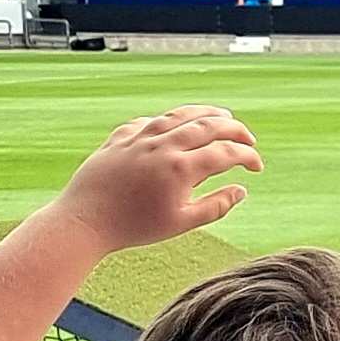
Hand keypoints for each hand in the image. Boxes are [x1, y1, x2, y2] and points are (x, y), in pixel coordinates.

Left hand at [43, 106, 262, 251]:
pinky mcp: (119, 138)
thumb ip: (216, 206)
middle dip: (235, 129)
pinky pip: (149, 121)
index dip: (248, 157)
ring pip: (179, 115)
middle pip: (208, 125)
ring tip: (222, 116)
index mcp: (180, 168)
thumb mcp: (181, 223)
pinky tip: (175, 126)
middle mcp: (162, 146)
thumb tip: (241, 190)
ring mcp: (138, 139)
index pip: (226, 152)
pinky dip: (168, 121)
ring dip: (205, 113)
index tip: (256, 167)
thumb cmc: (133, 227)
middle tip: (248, 138)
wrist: (83, 221)